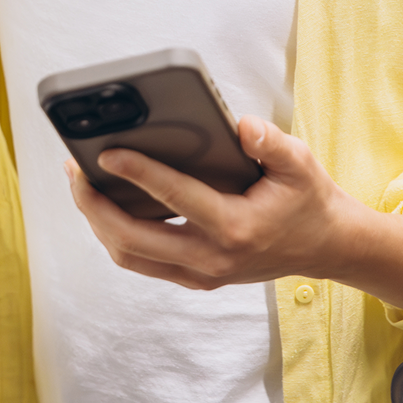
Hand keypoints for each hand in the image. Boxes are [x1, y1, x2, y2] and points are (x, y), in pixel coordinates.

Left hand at [68, 116, 353, 288]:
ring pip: (129, 255)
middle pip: (133, 239)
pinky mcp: (196, 276)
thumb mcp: (299, 162)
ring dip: (97, 220)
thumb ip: (269, 142)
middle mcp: (213, 257)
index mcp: (236, 227)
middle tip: (74, 168)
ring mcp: (202, 272)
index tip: (106, 151)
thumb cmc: (308, 198)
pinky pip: (141, 261)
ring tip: (80, 182)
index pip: (174, 199)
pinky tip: (103, 202)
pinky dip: (114, 234)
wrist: (327, 247)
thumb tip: (239, 126)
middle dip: (94, 204)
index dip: (137, 172)